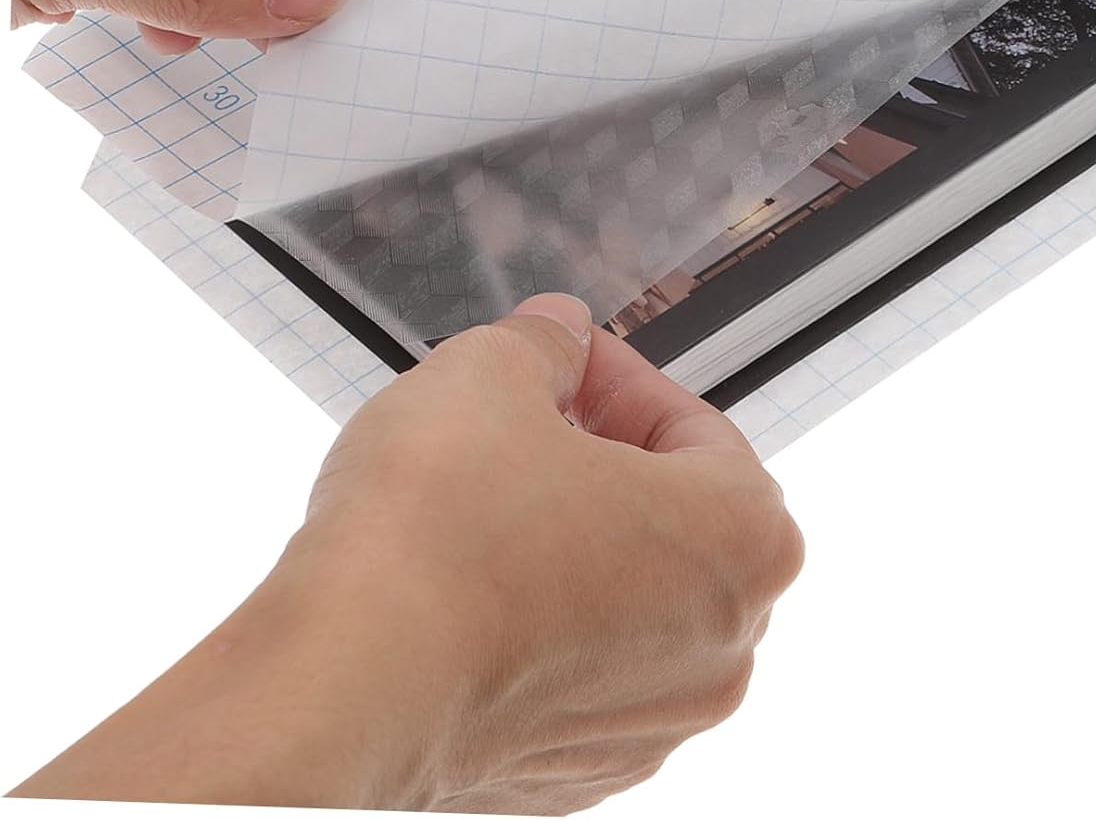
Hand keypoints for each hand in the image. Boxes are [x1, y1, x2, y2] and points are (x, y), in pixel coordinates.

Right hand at [10, 296, 802, 813]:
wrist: (339, 698)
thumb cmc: (434, 539)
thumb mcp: (488, 376)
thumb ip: (541, 343)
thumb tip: (555, 337)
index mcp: (743, 541)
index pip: (702, 427)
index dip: (618, 380)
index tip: (556, 365)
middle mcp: (720, 644)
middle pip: (668, 512)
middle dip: (591, 452)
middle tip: (511, 412)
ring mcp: (649, 724)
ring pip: (616, 589)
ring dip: (557, 530)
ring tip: (470, 490)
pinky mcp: (569, 772)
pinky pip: (566, 662)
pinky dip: (525, 611)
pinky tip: (450, 579)